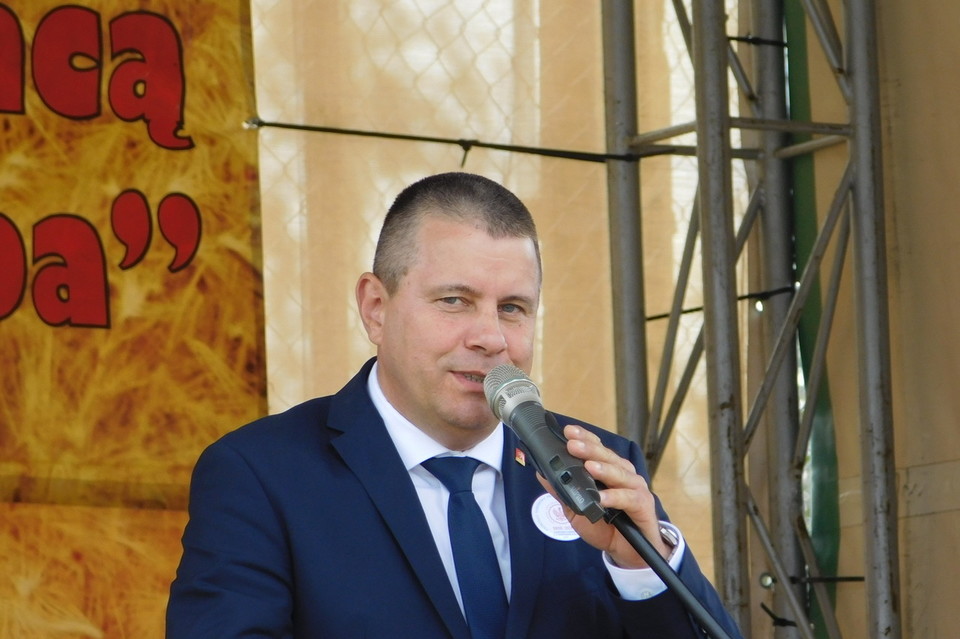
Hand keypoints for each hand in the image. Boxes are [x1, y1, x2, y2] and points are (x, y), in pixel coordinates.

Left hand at [536, 424, 669, 568]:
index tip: (568, 432)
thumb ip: (562, 492)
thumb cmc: (605, 527)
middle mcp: (623, 474)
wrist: (628, 552)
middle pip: (607, 456)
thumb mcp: (576, 510)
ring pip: (619, 473)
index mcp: (608, 470)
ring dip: (603, 468)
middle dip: (589, 449)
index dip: (584, 438)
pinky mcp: (643, 505)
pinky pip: (628, 498)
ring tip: (588, 466)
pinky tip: (601, 498)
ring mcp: (635, 488)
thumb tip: (541, 474)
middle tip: (572, 444)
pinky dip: (614, 497)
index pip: (596, 449)